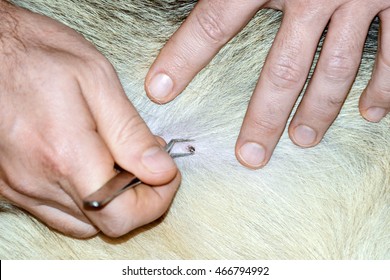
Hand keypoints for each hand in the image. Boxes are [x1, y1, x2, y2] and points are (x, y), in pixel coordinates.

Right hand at [0, 2, 178, 237]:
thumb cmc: (36, 53)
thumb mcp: (95, 78)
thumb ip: (130, 132)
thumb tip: (160, 170)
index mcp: (66, 154)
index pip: (122, 214)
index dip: (156, 202)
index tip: (167, 173)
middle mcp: (39, 182)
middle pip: (107, 223)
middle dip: (140, 197)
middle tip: (147, 159)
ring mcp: (21, 188)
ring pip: (85, 223)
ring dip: (113, 199)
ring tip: (119, 158)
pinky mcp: (12, 186)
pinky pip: (60, 211)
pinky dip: (86, 197)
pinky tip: (92, 165)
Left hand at [145, 0, 389, 168]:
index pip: (213, 22)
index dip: (183, 58)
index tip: (159, 91)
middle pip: (282, 69)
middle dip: (264, 117)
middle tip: (250, 155)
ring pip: (334, 69)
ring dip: (318, 110)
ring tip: (303, 140)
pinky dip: (384, 85)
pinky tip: (371, 113)